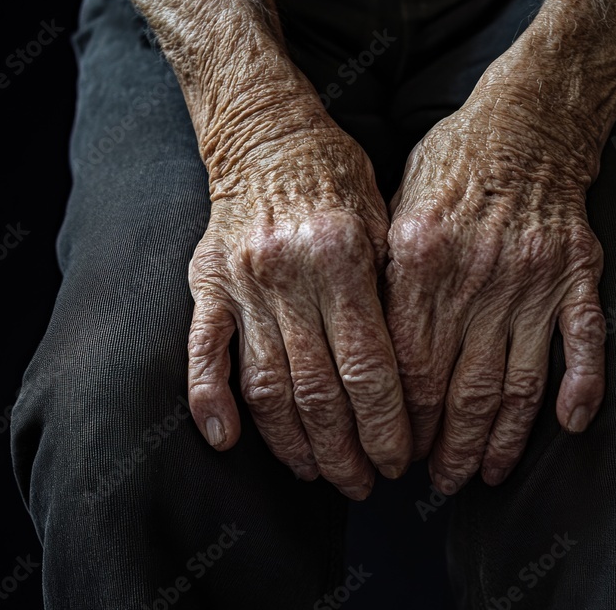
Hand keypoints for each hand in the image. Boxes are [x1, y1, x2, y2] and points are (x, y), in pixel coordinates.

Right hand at [187, 103, 411, 499]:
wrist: (266, 132)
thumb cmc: (338, 176)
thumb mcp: (384, 218)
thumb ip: (392, 290)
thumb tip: (412, 373)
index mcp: (341, 258)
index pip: (369, 366)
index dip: (386, 424)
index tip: (399, 460)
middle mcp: (288, 274)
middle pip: (318, 388)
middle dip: (346, 449)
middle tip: (365, 483)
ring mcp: (240, 282)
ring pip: (265, 383)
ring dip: (292, 441)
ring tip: (316, 475)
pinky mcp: (206, 283)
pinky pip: (203, 350)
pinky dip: (209, 399)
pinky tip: (226, 441)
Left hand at [385, 67, 607, 493]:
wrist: (524, 121)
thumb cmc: (448, 167)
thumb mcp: (393, 208)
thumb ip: (382, 278)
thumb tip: (360, 351)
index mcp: (420, 262)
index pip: (409, 367)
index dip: (402, 421)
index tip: (396, 452)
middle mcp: (476, 277)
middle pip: (461, 387)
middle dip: (447, 446)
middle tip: (438, 482)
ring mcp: (533, 278)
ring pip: (518, 380)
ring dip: (502, 437)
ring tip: (485, 474)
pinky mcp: (577, 274)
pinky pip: (583, 340)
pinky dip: (581, 386)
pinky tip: (571, 426)